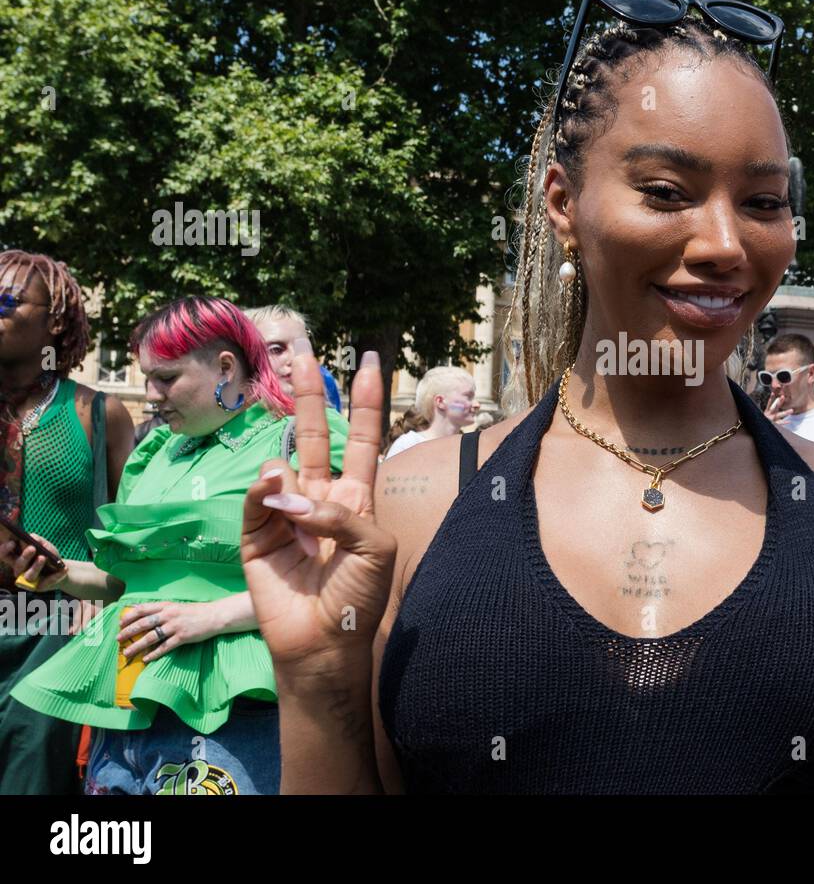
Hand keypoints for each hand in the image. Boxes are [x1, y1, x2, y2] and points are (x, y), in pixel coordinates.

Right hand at [0, 533, 67, 592]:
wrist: (60, 568)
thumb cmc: (48, 554)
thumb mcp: (45, 545)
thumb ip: (38, 540)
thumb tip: (32, 536)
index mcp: (16, 558)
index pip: (5, 555)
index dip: (4, 550)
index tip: (12, 543)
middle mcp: (20, 570)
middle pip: (18, 565)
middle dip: (24, 557)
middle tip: (32, 548)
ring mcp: (28, 580)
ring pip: (29, 575)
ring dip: (36, 566)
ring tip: (43, 557)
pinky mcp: (39, 587)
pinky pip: (47, 582)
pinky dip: (56, 575)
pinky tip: (64, 569)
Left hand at [117, 601, 222, 661]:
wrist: (214, 616)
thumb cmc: (194, 612)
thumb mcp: (176, 606)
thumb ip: (161, 610)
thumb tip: (142, 613)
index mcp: (166, 606)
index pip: (142, 609)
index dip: (129, 616)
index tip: (120, 623)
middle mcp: (169, 615)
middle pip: (143, 623)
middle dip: (128, 632)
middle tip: (118, 639)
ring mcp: (175, 626)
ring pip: (151, 637)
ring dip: (137, 646)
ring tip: (127, 653)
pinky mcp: (182, 637)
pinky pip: (164, 647)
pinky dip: (154, 654)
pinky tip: (146, 659)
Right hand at [240, 343, 395, 678]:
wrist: (326, 641)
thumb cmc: (360, 595)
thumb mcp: (376, 547)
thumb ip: (343, 511)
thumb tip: (290, 493)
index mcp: (356, 498)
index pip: (361, 438)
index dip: (367, 402)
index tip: (372, 362)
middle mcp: (320, 499)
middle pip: (313, 434)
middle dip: (310, 395)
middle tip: (305, 354)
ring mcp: (285, 514)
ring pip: (282, 467)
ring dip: (290, 476)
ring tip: (297, 514)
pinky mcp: (255, 535)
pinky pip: (258, 500)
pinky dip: (265, 493)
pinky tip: (274, 497)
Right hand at [763, 393, 792, 424]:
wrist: (761, 426)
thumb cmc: (766, 419)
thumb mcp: (766, 413)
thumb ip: (771, 406)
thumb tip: (775, 398)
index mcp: (768, 411)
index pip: (770, 403)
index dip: (771, 398)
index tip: (773, 393)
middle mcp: (770, 414)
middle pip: (775, 407)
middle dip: (779, 402)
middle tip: (783, 397)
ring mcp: (772, 419)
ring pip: (779, 415)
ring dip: (785, 412)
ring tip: (792, 410)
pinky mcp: (774, 424)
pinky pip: (780, 423)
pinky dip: (784, 422)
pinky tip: (789, 421)